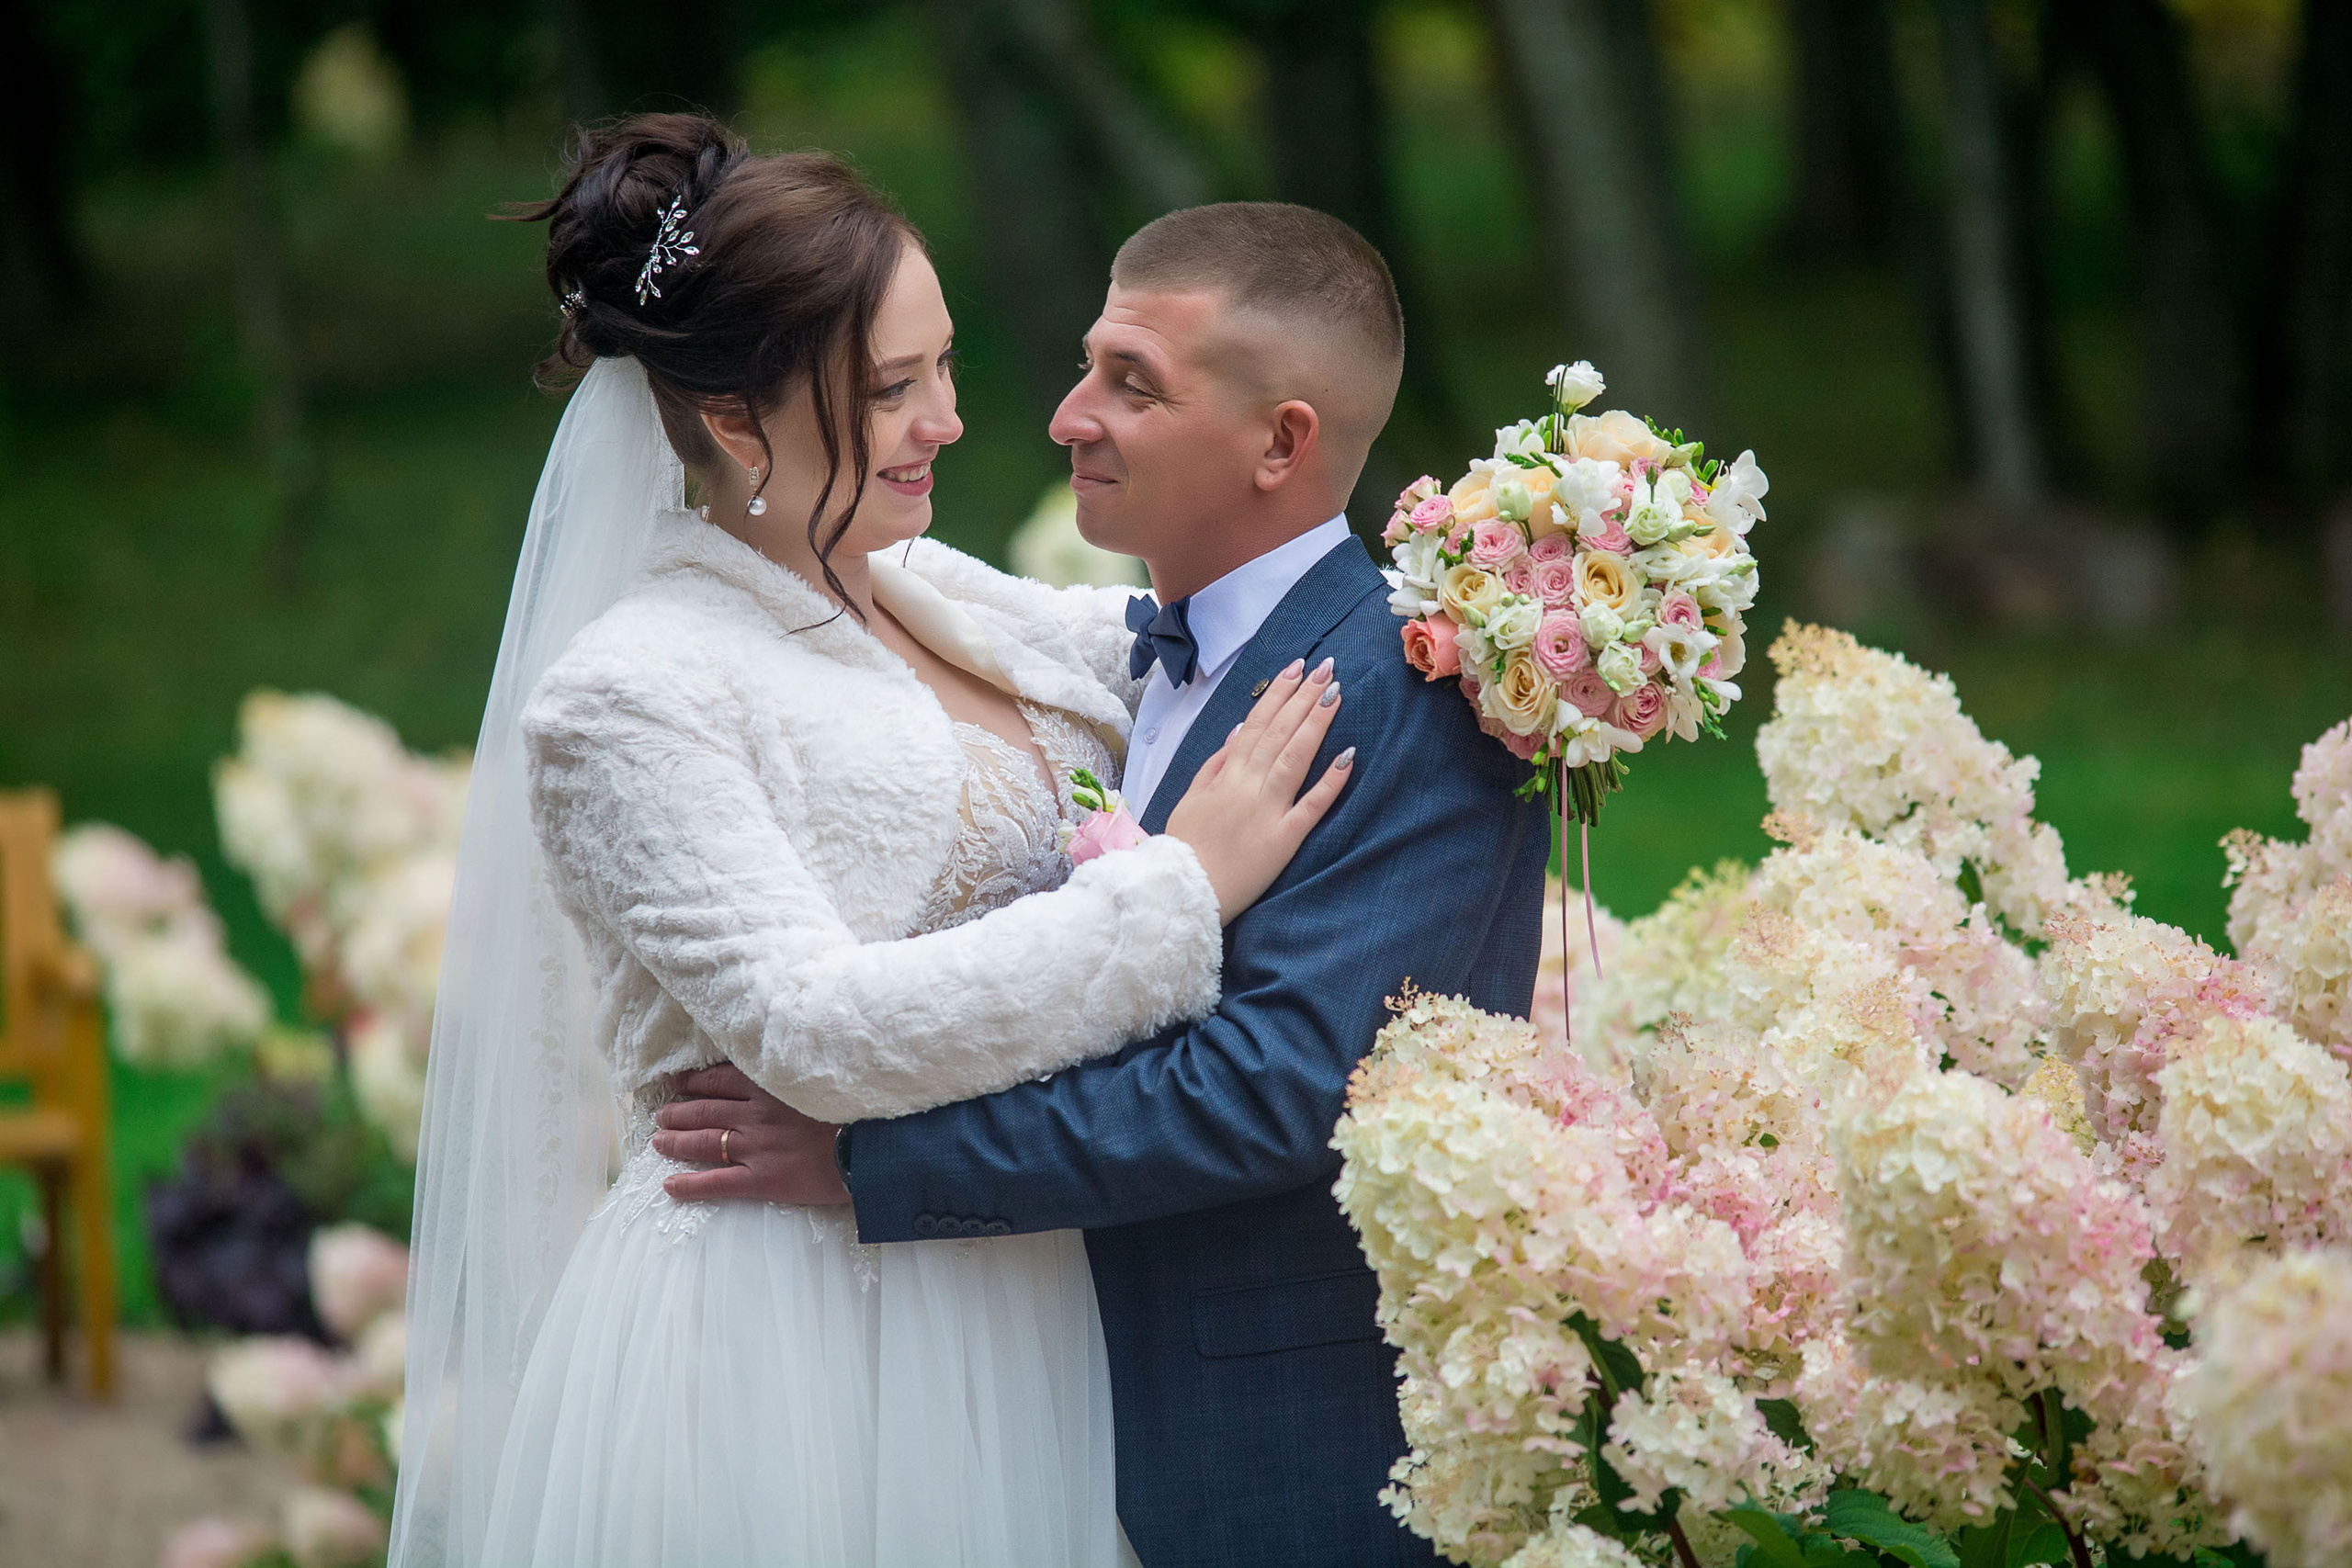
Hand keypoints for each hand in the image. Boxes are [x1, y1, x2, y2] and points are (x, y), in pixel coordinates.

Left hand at [653, 1063, 849, 1205]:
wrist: (873, 1149)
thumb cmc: (856, 1112)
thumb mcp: (823, 1081)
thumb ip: (795, 1077)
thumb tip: (779, 1071)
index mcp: (770, 1088)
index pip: (721, 1079)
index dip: (695, 1081)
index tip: (680, 1082)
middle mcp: (756, 1115)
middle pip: (704, 1110)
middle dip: (678, 1111)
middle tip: (661, 1114)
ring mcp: (756, 1148)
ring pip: (703, 1143)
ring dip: (675, 1141)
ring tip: (658, 1141)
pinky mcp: (762, 1179)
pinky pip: (716, 1183)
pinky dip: (689, 1185)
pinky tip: (670, 1186)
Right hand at [1163, 656, 1354, 923]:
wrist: (1186, 891)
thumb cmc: (1187, 845)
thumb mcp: (1191, 798)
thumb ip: (1215, 763)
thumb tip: (1238, 729)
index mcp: (1227, 775)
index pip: (1256, 723)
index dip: (1278, 693)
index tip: (1297, 667)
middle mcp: (1248, 786)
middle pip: (1280, 733)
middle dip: (1304, 696)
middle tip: (1328, 666)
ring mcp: (1268, 810)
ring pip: (1295, 758)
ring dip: (1316, 723)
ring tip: (1336, 693)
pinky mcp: (1285, 839)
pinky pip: (1311, 806)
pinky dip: (1330, 782)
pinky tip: (1349, 756)